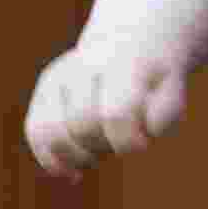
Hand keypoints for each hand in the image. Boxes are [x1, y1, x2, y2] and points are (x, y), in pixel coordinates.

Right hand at [24, 40, 186, 180]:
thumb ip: (163, 113)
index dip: (127, 142)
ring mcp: (63, 73)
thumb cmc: (156, 76)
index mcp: (124, 63)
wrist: (137, 37)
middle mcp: (87, 64)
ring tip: (95, 157)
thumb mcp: (172, 90)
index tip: (141, 144)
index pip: (115, 114)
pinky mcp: (46, 87)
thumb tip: (141, 133)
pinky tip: (73, 171)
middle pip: (82, 127)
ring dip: (74, 156)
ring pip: (48, 130)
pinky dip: (51, 158)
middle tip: (118, 146)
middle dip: (101, 147)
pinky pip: (35, 130)